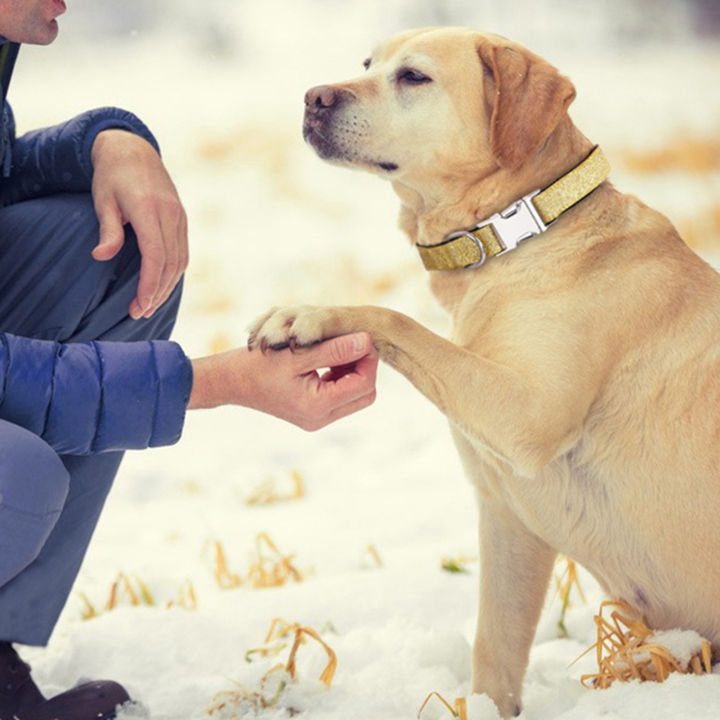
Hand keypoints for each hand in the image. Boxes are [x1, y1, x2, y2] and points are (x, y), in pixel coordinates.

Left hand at [90, 129, 188, 319]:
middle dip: (157, 293)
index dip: (150, 284)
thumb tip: (101, 256)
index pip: (156, 255)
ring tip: (149, 304)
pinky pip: (183, 253)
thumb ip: (107, 229)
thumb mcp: (102, 200)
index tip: (139, 305)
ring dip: (167, 286)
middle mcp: (170, 214)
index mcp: (149, 209)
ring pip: (180, 261)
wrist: (134, 150)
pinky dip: (173, 273)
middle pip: (171, 264)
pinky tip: (160, 285)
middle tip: (139, 313)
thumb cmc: (112, 176)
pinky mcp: (182, 220)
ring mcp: (179, 217)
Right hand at [188, 332, 378, 429]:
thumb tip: (367, 341)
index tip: (359, 336)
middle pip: (364, 394)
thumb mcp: (298, 353)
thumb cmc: (259, 364)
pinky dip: (339, 374)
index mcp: (318, 407)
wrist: (230, 381)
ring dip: (352, 369)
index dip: (368, 359)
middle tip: (350, 342)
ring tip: (336, 347)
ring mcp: (316, 417)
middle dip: (364, 366)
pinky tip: (326, 356)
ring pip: (354, 394)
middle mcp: (320, 418)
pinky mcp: (311, 412)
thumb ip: (335, 349)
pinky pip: (339, 393)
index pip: (364, 385)